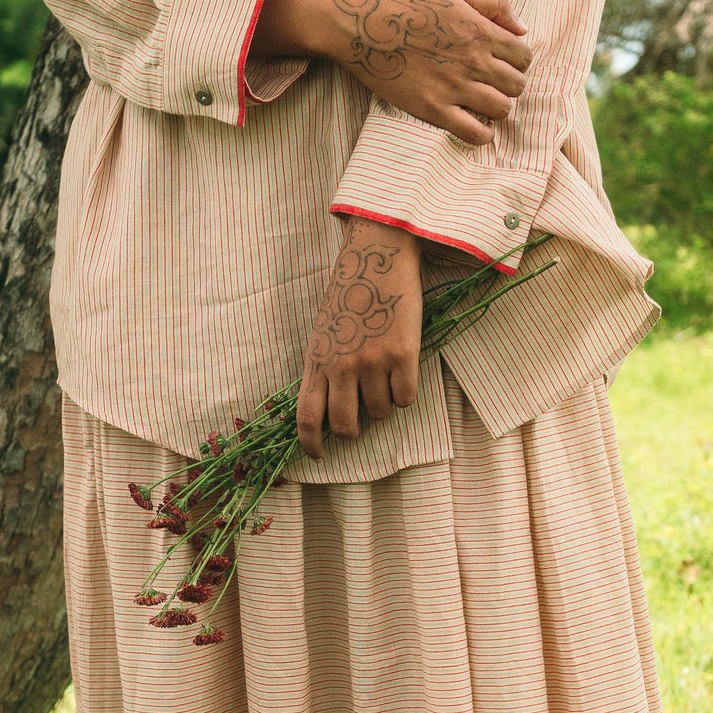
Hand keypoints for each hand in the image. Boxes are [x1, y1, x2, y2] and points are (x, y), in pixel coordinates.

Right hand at [254, 0, 531, 146]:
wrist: (365, 25)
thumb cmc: (408, 5)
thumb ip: (495, 4)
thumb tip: (523, 29)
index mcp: (481, 31)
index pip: (524, 57)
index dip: (517, 62)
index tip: (503, 65)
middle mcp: (473, 61)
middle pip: (517, 85)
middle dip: (509, 85)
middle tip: (491, 84)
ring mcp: (454, 87)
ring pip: (502, 110)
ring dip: (497, 109)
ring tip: (482, 104)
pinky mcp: (434, 108)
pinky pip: (474, 133)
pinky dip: (482, 135)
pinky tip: (474, 127)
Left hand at [296, 216, 422, 458]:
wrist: (376, 256)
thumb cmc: (349, 294)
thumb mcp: (323, 333)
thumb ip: (323, 369)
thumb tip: (329, 409)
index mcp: (317, 360)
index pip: (306, 417)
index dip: (310, 445)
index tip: (318, 456)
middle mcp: (341, 366)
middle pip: (345, 426)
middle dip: (353, 431)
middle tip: (361, 420)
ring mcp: (372, 361)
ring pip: (381, 413)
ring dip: (384, 405)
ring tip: (385, 377)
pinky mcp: (402, 354)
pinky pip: (406, 398)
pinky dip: (406, 394)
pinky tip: (403, 371)